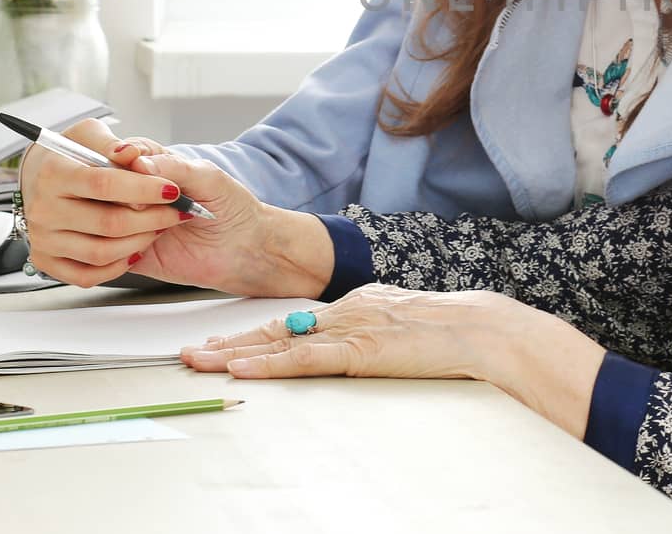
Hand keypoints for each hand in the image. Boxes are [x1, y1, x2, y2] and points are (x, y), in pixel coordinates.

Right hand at [23, 124, 330, 295]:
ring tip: (163, 227)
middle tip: (160, 204)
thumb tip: (134, 160)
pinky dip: (117, 254)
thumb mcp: (207, 176)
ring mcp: (122, 223)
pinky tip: (147, 248)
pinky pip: (95, 258)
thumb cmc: (230, 206)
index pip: (108, 155)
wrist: (245, 248)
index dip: (116, 161)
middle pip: (95, 189)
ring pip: (94, 223)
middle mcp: (127, 193)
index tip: (134, 165)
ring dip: (127, 227)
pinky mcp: (122, 253)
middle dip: (126, 197)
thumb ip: (171, 166)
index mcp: (145, 164)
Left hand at [180, 285, 605, 437]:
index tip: (221, 341)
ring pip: (279, 341)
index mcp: (357, 305)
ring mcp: (350, 330)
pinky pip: (303, 359)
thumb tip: (353, 348)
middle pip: (275, 327)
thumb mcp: (403, 326)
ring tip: (198, 361)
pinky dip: (268, 363)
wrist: (480, 329)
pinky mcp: (358, 351)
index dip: (253, 332)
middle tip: (190, 351)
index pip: (293, 321)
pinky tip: (241, 366)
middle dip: (230, 340)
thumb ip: (372, 334)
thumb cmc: (452, 332)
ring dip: (234, 353)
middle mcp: (345, 312)